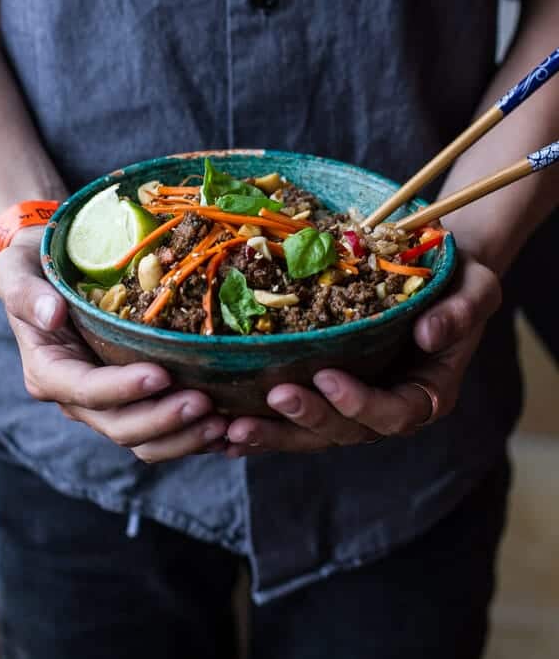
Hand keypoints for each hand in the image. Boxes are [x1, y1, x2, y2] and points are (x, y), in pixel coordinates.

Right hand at [0, 227, 227, 461]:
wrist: (52, 266)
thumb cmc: (33, 263)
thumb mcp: (15, 269)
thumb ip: (25, 293)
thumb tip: (52, 314)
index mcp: (48, 369)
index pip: (84, 390)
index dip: (123, 389)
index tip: (161, 374)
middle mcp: (77, 395)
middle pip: (119, 425)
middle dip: (163, 419)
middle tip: (206, 404)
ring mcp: (107, 402)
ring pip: (144, 439)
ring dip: (183, 437)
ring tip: (223, 423)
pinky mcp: (134, 399)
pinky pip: (162, 430)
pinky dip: (191, 434)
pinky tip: (227, 427)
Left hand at [225, 251, 500, 455]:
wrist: (437, 272)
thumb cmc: (460, 281)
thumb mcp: (477, 289)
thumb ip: (462, 313)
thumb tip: (431, 335)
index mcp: (426, 394)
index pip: (394, 413)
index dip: (360, 402)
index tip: (329, 376)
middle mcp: (387, 406)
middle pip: (345, 430)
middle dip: (309, 418)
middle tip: (275, 395)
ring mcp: (354, 401)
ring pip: (312, 431)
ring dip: (274, 432)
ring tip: (232, 429)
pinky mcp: (326, 389)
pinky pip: (294, 414)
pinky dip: (263, 422)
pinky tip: (225, 427)